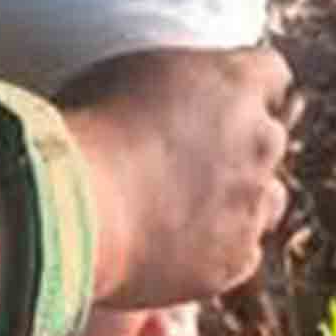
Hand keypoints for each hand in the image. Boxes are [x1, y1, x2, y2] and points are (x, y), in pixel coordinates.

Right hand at [57, 47, 302, 308]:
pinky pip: (238, 256)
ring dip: (234, 203)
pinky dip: (212, 254)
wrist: (66, 213)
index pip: (269, 73)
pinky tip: (165, 251)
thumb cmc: (74, 138)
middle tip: (184, 162)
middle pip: (268, 139)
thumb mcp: (111, 80)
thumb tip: (152, 100)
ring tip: (179, 214)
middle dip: (236, 149)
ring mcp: (251, 205)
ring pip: (265, 201)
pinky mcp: (234, 261)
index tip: (216, 102)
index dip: (240, 91)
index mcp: (233, 82)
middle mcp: (258, 139)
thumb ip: (157, 87)